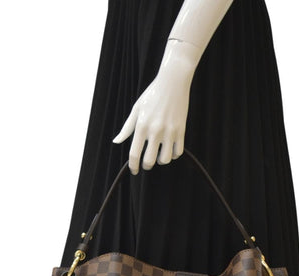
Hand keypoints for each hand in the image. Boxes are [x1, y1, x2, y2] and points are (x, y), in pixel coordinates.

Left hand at [112, 55, 193, 174]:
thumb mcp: (136, 109)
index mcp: (141, 126)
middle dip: (147, 165)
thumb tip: (116, 142)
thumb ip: (127, 128)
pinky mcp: (181, 130)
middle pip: (149, 160)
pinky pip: (178, 152)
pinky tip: (170, 149)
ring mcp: (169, 131)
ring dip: (161, 160)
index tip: (134, 170)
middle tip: (146, 163)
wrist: (173, 82)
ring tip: (159, 154)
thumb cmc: (152, 95)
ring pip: (165, 159)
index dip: (133, 166)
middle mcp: (155, 130)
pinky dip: (174, 154)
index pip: (134, 153)